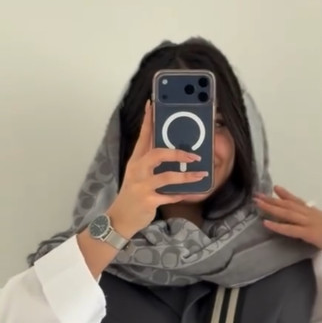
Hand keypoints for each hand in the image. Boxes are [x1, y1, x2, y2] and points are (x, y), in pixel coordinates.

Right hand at [107, 102, 208, 237]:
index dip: (148, 121)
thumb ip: (151, 164)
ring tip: (201, 175)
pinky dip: (180, 194)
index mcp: (135, 160)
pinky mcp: (148, 200)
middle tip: (194, 155)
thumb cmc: (132, 194)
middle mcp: (137, 170)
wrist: (120, 218)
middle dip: (178, 153)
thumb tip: (172, 153)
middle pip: (158, 154)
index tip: (153, 105)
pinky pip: (169, 195)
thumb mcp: (138, 175)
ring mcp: (142, 185)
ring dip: (186, 176)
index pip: (143, 137)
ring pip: (167, 176)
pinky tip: (188, 193)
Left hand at [254, 186, 321, 263]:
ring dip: (271, 208)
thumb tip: (318, 229)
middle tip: (257, 194)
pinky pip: (290, 229)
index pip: (298, 202)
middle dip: (272, 200)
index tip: (275, 188)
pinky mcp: (309, 233)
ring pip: (286, 213)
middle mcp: (311, 215)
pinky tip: (266, 223)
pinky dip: (277, 226)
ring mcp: (309, 223)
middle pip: (288, 205)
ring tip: (257, 203)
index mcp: (316, 214)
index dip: (286, 195)